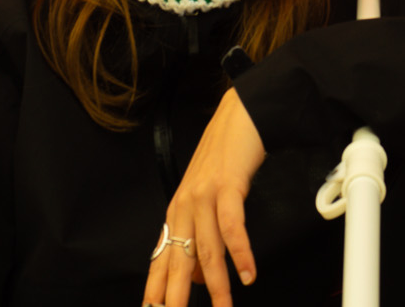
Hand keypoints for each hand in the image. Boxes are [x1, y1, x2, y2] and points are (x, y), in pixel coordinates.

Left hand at [146, 86, 266, 306]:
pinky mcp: (226, 186)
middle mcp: (185, 206)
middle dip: (177, 297)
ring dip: (217, 285)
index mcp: (177, 212)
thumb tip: (197, 277)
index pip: (161, 259)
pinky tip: (248, 273)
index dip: (156, 289)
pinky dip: (241, 253)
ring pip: (207, 251)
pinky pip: (232, 227)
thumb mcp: (205, 197)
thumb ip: (199, 236)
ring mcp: (204, 196)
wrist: (238, 115)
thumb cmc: (224, 156)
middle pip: (178, 261)